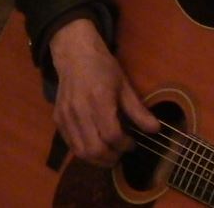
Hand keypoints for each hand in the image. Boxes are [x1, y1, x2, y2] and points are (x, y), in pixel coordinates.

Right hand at [48, 18, 158, 166]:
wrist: (75, 54)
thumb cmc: (103, 67)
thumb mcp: (124, 85)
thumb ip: (138, 110)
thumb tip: (155, 130)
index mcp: (99, 99)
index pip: (112, 135)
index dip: (125, 145)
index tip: (132, 143)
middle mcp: (79, 110)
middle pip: (95, 148)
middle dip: (112, 157)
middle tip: (121, 153)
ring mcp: (66, 115)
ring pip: (81, 152)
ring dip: (97, 159)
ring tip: (109, 154)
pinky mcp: (58, 119)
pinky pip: (70, 145)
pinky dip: (84, 152)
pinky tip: (95, 145)